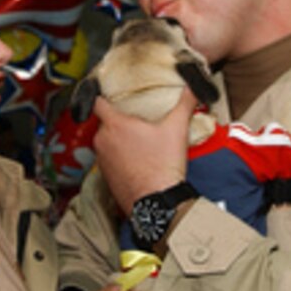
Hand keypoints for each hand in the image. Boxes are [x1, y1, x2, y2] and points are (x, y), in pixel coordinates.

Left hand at [93, 88, 196, 215]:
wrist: (157, 202)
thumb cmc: (162, 166)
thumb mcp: (177, 129)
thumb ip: (185, 103)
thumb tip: (192, 88)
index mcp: (115, 125)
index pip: (97, 102)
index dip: (104, 97)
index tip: (113, 96)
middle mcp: (103, 141)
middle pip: (105, 122)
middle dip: (119, 121)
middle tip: (137, 121)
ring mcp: (102, 160)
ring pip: (107, 141)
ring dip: (119, 140)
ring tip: (139, 141)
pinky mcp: (106, 176)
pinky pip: (109, 159)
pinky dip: (119, 157)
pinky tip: (137, 159)